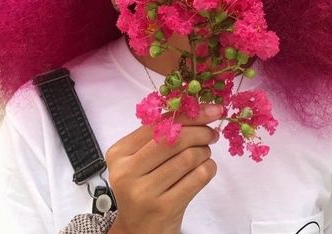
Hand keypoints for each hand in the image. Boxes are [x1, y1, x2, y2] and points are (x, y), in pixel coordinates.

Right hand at [106, 104, 222, 233]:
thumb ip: (158, 135)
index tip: (211, 109)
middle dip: (200, 131)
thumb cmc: (143, 186)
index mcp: (119, 152)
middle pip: (173, 139)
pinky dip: (208, 168)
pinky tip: (206, 168)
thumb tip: (196, 110)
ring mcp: (144, 191)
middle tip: (212, 133)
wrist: (138, 230)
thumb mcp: (139, 160)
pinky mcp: (164, 208)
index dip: (188, 114)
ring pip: (188, 158)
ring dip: (204, 152)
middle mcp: (127, 171)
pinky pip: (197, 178)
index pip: (157, 124)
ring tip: (205, 153)